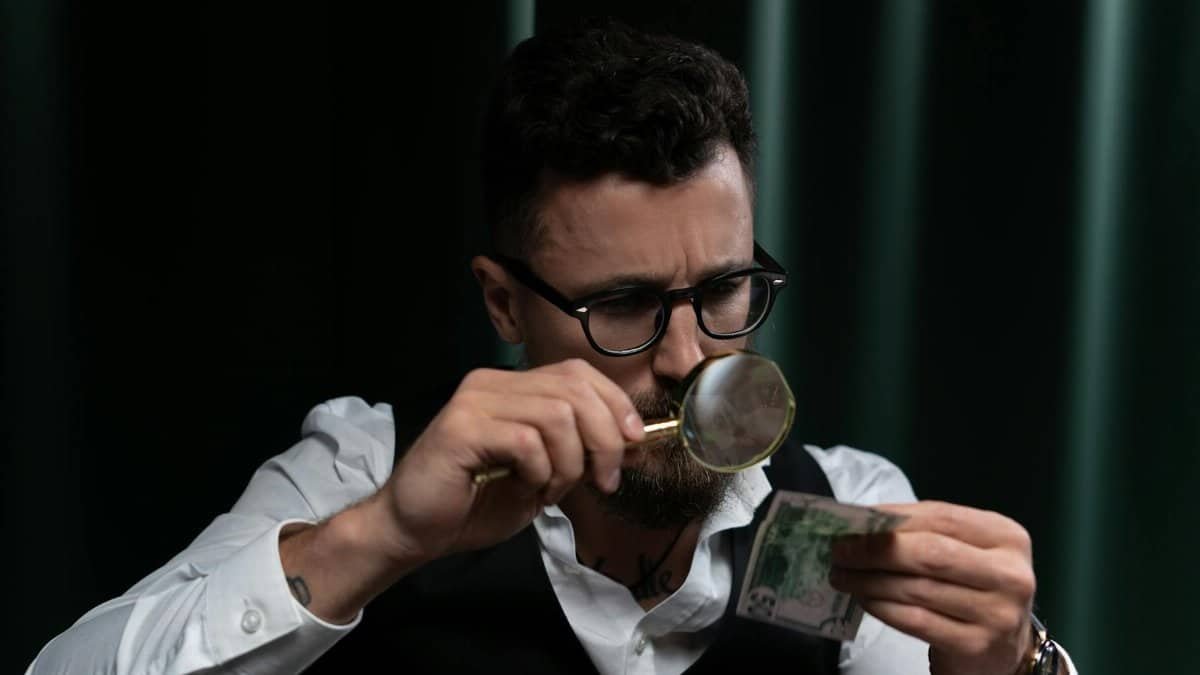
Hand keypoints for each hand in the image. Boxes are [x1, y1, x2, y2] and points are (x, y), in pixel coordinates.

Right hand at [370, 358, 644, 565]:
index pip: (578, 373)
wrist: (414, 531)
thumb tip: (634, 440)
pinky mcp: (461, 428)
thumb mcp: (544, 475)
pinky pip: (527, 441)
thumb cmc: (475, 504)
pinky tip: (529, 490)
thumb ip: (579, 451)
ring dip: (571, 462)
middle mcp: (492, 383)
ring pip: (557, 414)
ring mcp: (474, 401)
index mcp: (512, 387)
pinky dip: (541, 471)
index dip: (615, 404)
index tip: (634, 443)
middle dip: (605, 437)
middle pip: (574, 388)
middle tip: (605, 480)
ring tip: (554, 490)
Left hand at [829, 501, 1035, 674]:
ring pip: (918, 589)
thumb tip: (863, 520)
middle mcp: (1010, 574)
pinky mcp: (975, 645)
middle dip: (877, 550)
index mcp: (1007, 537)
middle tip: (840, 551)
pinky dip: (882, 607)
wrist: (1003, 647)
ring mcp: (997, 613)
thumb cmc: (973, 586)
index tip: (853, 520)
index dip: (894, 517)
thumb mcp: (963, 550)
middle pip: (931, 553)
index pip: (942, 517)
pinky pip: (915, 621)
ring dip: (870, 580)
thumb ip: (924, 532)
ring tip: (843, 575)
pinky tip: (864, 598)